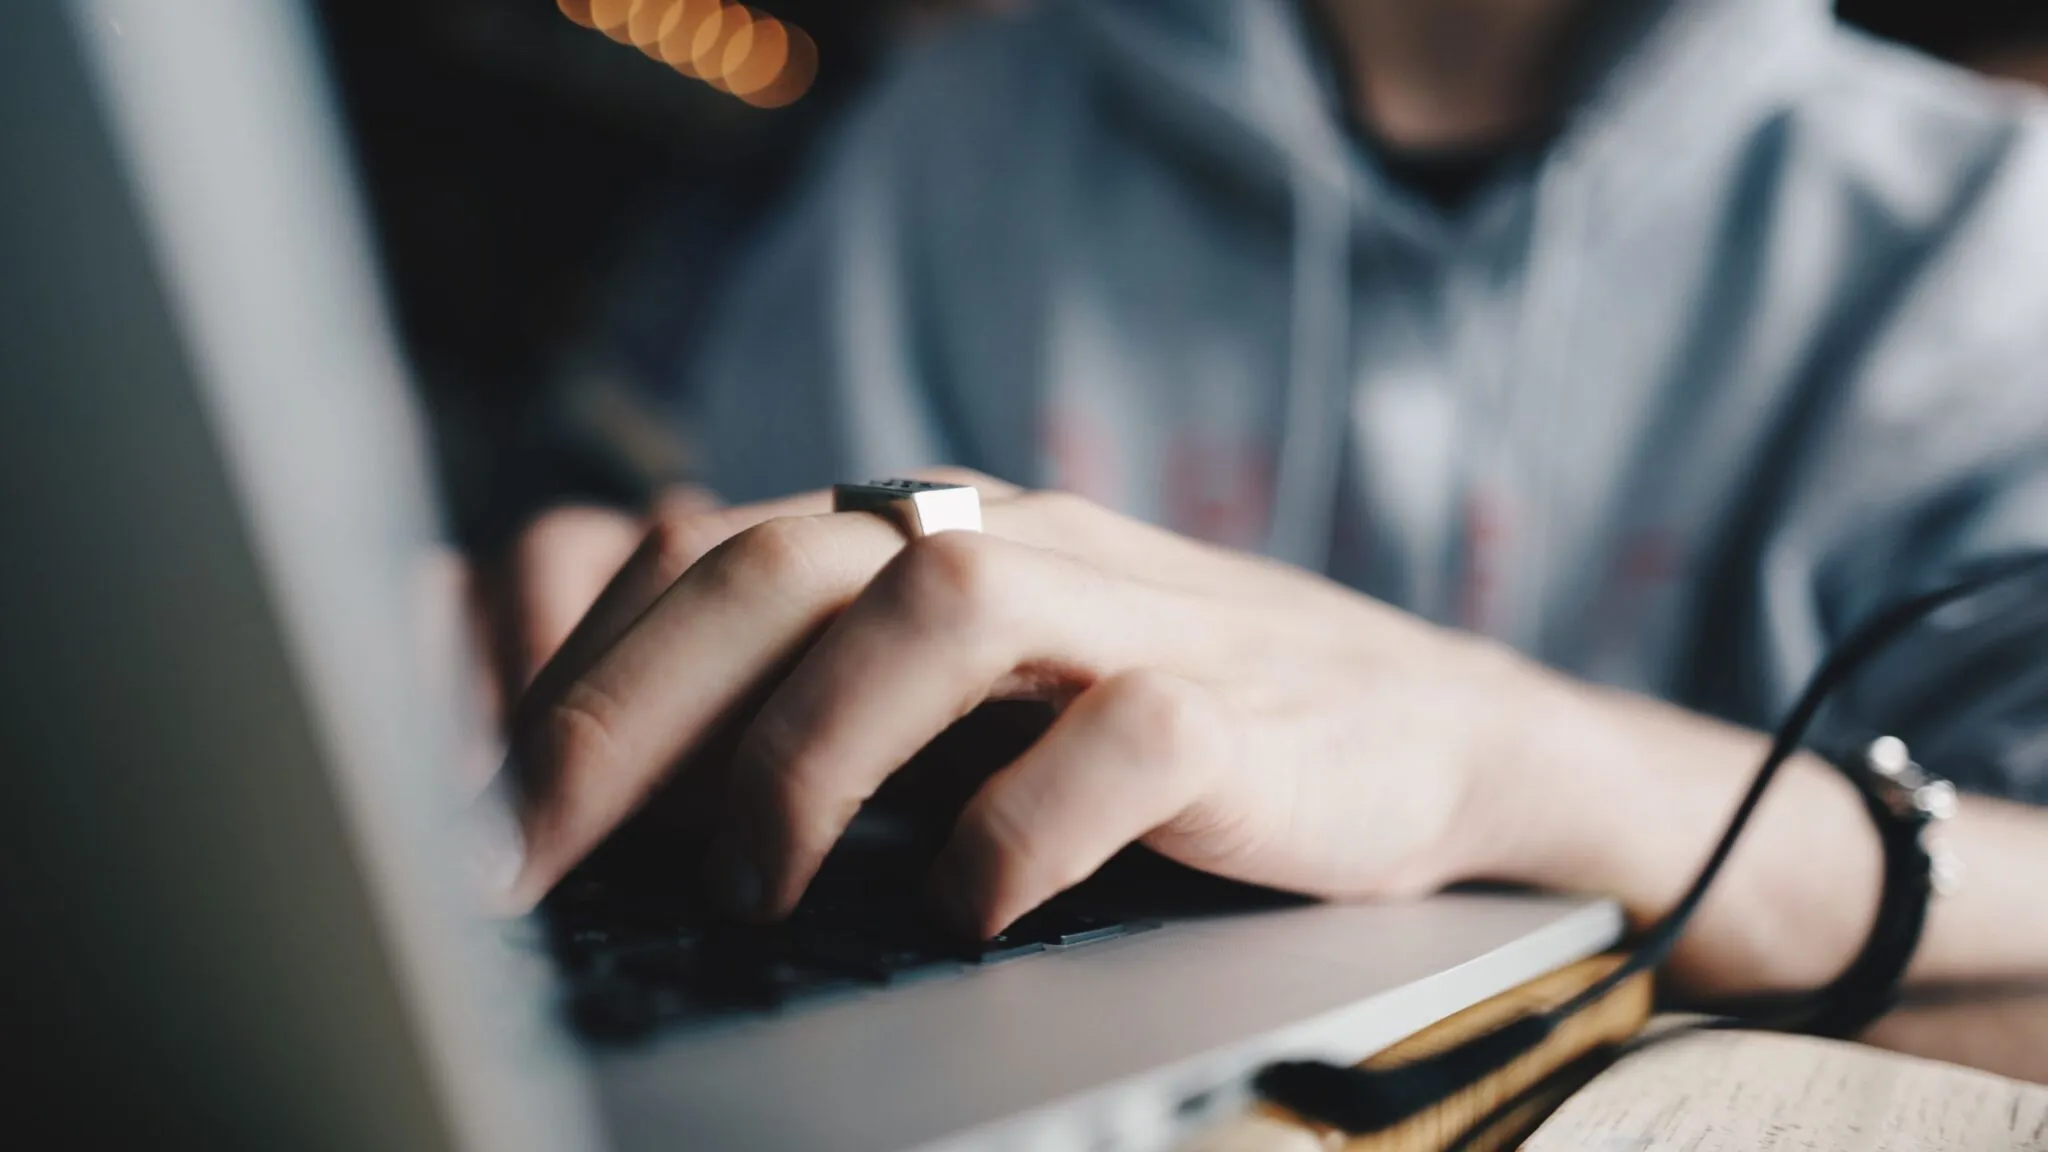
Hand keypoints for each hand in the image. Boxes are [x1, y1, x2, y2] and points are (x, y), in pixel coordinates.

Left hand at [494, 470, 1525, 936]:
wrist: (1420, 727)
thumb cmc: (1167, 722)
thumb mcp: (983, 701)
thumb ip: (842, 709)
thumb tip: (631, 816)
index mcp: (933, 539)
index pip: (715, 564)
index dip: (582, 683)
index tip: (489, 821)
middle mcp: (1015, 548)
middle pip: (789, 565)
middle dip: (634, 712)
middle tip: (540, 855)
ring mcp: (1135, 615)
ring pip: (942, 607)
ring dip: (812, 747)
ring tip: (750, 883)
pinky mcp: (1244, 710)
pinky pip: (1123, 737)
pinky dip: (1021, 824)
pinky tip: (967, 910)